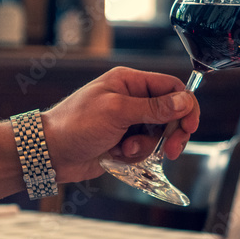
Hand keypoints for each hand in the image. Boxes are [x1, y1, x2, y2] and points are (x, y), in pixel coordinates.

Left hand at [41, 67, 199, 182]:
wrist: (50, 153)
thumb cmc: (76, 125)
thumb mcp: (118, 112)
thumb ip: (154, 107)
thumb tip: (185, 101)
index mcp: (130, 82)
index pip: (171, 88)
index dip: (185, 107)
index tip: (189, 127)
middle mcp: (132, 99)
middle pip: (170, 114)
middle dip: (171, 134)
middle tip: (172, 151)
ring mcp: (128, 122)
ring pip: (158, 135)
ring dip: (146, 147)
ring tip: (125, 150)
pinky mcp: (124, 141)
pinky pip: (145, 150)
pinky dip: (135, 156)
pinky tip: (117, 155)